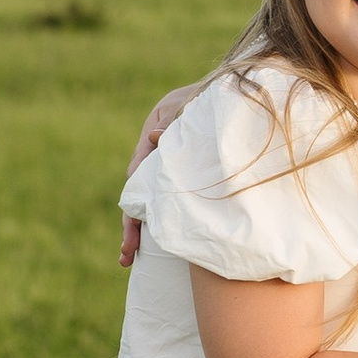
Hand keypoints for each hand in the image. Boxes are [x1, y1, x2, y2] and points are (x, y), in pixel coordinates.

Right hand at [119, 79, 210, 264]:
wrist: (231, 99)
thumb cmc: (210, 99)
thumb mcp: (190, 104)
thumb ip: (175, 121)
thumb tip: (154, 137)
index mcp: (152, 137)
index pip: (139, 168)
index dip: (137, 195)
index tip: (135, 218)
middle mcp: (154, 158)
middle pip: (138, 194)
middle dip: (131, 224)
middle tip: (127, 251)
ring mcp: (165, 172)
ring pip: (148, 204)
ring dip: (137, 230)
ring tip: (126, 259)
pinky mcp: (180, 182)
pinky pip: (165, 205)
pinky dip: (158, 224)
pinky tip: (149, 248)